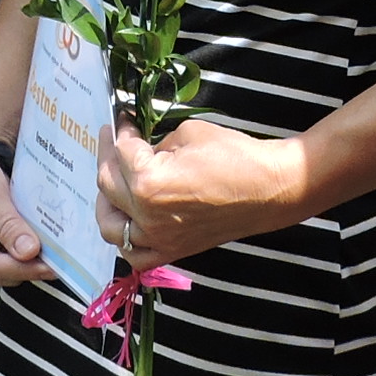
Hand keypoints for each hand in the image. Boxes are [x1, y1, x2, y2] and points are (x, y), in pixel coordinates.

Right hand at [0, 148, 49, 285]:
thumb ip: (8, 225)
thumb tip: (28, 252)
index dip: (27, 268)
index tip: (54, 264)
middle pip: (5, 273)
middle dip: (32, 263)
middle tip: (62, 252)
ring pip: (12, 269)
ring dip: (32, 258)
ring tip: (54, 244)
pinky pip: (13, 260)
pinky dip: (27, 251)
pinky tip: (41, 240)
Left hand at [97, 118, 307, 271]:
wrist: (268, 189)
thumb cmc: (234, 156)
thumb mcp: (187, 134)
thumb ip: (156, 144)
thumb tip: (143, 149)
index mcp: (148, 182)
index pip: (121, 152)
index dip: (121, 131)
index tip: (124, 120)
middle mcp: (147, 216)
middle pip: (108, 186)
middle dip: (108, 157)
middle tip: (113, 140)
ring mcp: (159, 239)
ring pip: (112, 226)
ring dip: (107, 201)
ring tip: (113, 182)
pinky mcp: (173, 251)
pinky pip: (135, 255)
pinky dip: (125, 239)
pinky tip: (128, 221)